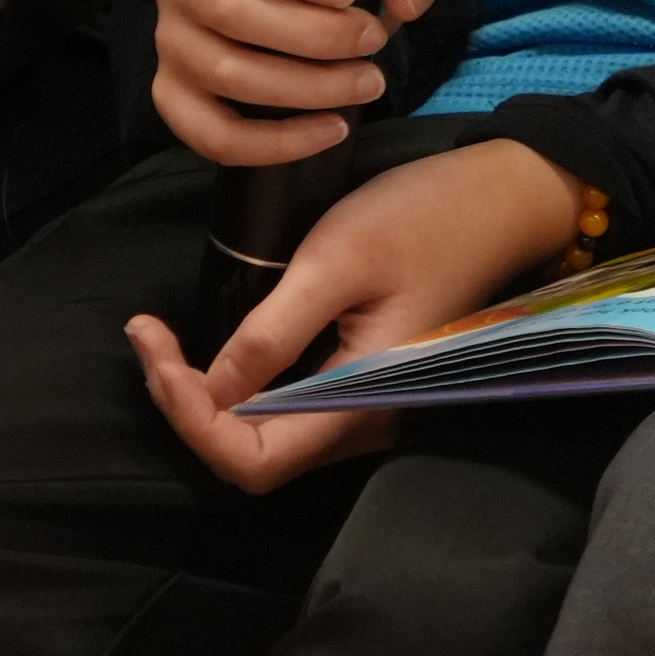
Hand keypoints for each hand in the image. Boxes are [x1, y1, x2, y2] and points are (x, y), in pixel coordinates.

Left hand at [126, 136, 586, 491]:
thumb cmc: (427, 218)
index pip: (251, 458)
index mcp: (363, 400)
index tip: (159, 347)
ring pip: (266, 436)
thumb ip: (273, 332)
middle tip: (149, 336)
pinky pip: (288, 408)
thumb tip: (208, 392)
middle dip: (186, 407)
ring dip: (206, 398)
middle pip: (252, 454)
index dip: (191, 419)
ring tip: (165, 340)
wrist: (505, 197)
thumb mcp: (339, 259)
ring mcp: (368, 403)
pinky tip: (216, 342)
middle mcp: (366, 420)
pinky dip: (239, 383)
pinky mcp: (365, 379)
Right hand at [149, 0, 448, 166]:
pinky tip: (329, 131)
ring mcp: (168, 41)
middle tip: (373, 41)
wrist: (298, 2)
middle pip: (230, 13)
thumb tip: (403, 1)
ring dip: (305, 87)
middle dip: (315, 35)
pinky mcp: (172, 94)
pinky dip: (272, 142)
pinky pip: (209, 132)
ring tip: (367, 84)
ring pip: (225, 73)